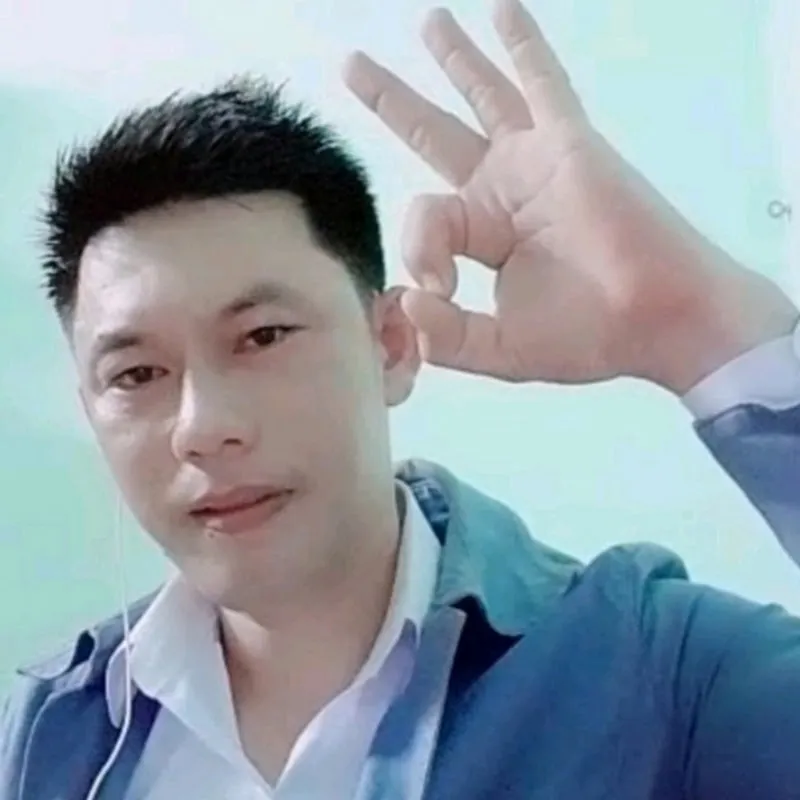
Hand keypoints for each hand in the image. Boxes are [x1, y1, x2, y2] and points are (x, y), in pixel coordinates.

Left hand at [343, 0, 797, 392]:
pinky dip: (524, 46)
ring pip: (482, 99)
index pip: (425, 218)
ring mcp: (534, 163)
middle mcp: (503, 193)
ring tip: (429, 22)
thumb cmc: (589, 338)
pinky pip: (541, 84)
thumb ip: (447, 337)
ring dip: (454, 59)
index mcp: (485, 237)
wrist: (657, 320)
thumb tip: (405, 302)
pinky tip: (501, 12)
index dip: (417, 250)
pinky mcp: (567, 144)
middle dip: (394, 100)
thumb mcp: (501, 349)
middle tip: (355, 67)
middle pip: (434, 135)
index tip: (436, 289)